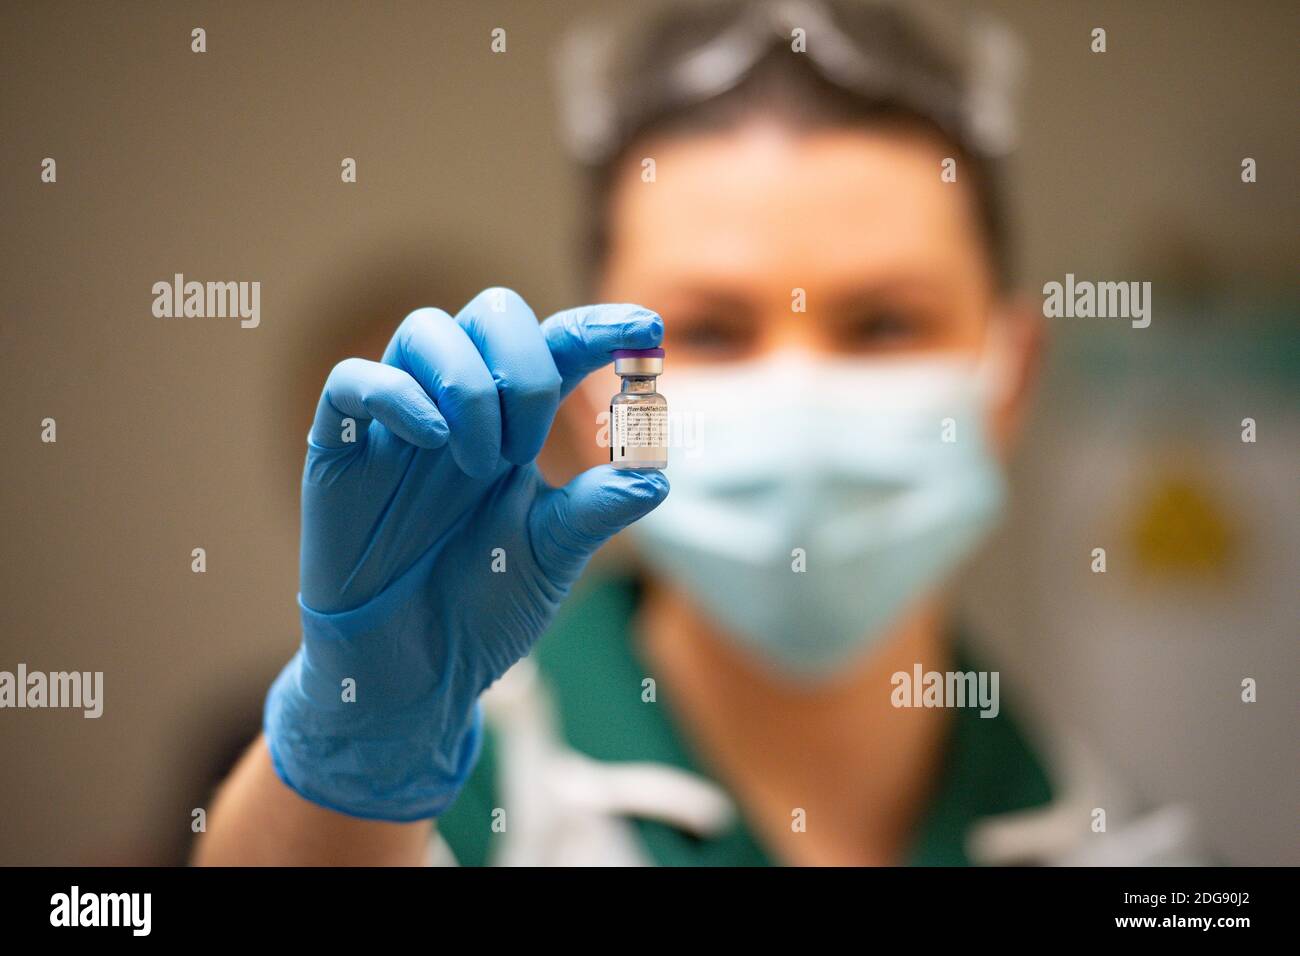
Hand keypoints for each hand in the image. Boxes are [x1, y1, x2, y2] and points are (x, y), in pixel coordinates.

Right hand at [265, 288, 667, 820]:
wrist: (413, 674)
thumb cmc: (480, 607)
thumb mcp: (551, 556)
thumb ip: (596, 508)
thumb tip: (657, 474)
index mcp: (514, 426)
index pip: (556, 347)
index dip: (600, 327)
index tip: (648, 328)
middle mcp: (458, 410)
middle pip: (490, 314)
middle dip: (525, 362)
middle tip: (531, 441)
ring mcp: (397, 426)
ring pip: (424, 331)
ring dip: (469, 383)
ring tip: (484, 460)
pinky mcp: (340, 454)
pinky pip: (352, 383)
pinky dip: (396, 394)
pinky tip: (434, 440)